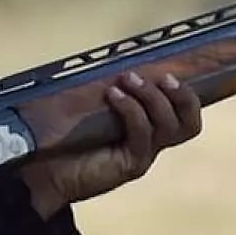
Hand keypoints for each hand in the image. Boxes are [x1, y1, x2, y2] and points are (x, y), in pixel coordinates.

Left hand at [19, 71, 202, 219]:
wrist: (46, 173)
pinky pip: (142, 134)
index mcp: (148, 130)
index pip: (185, 116)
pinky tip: (113, 95)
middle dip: (182, 96)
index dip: (187, 95)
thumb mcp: (93, 109)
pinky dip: (131, 110)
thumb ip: (112, 92)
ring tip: (128, 81)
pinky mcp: (130, 165)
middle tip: (161, 77)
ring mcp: (143, 156)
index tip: (167, 72)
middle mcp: (151, 145)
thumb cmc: (66, 138)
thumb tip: (119, 60)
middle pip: (189, 125)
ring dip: (152, 98)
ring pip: (168, 127)